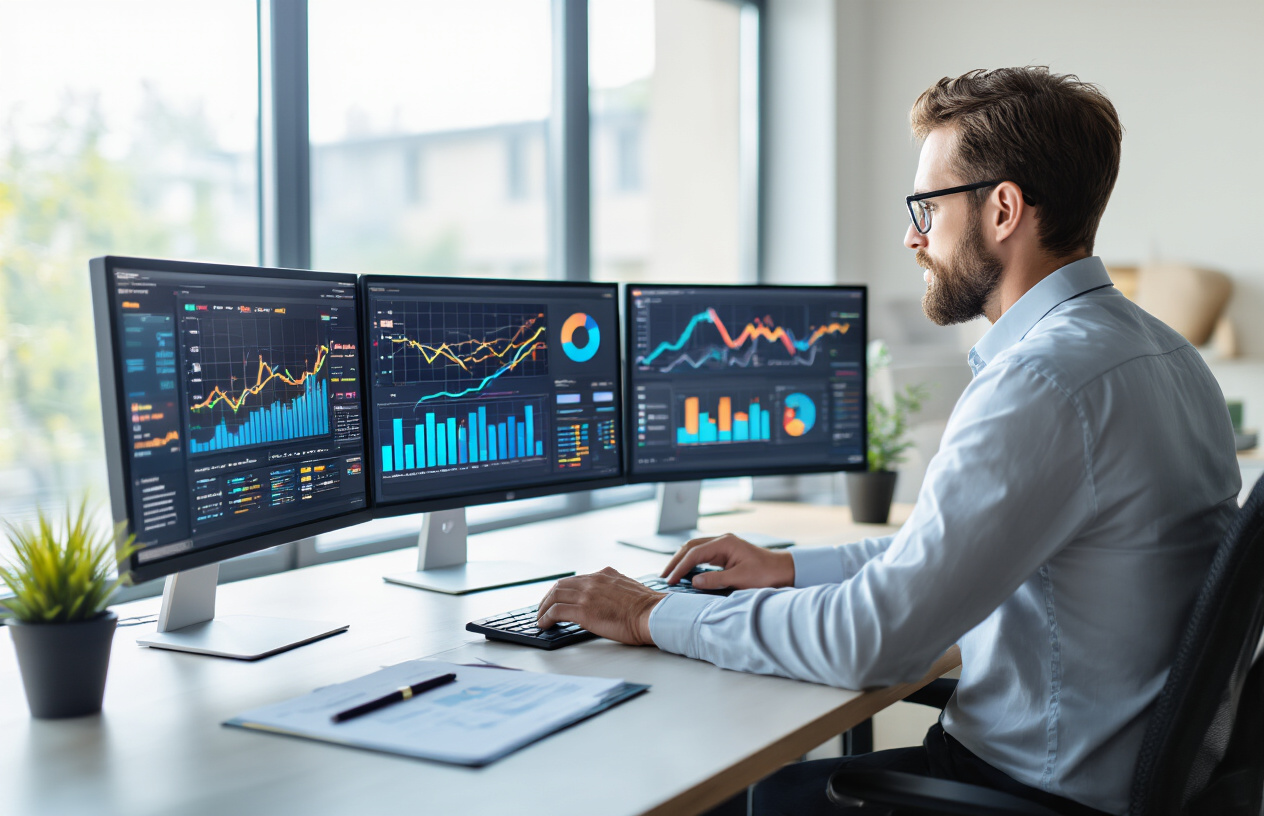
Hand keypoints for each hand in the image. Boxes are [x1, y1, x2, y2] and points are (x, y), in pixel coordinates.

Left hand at [536, 567, 664, 645]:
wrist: (653, 614)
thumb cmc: (648, 609)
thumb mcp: (629, 589)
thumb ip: (615, 589)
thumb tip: (608, 600)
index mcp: (605, 574)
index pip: (576, 579)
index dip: (563, 590)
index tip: (558, 598)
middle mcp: (594, 580)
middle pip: (561, 585)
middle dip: (549, 597)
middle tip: (543, 608)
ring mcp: (587, 594)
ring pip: (555, 596)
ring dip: (544, 607)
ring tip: (540, 618)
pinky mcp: (583, 611)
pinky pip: (556, 611)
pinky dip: (546, 617)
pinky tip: (543, 624)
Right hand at [662, 533, 794, 590]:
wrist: (784, 571)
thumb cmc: (766, 574)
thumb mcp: (740, 579)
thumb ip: (715, 580)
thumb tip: (693, 581)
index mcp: (724, 543)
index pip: (694, 553)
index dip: (680, 567)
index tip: (670, 580)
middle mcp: (722, 541)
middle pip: (690, 547)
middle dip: (676, 561)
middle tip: (664, 576)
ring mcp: (723, 546)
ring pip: (695, 550)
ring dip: (682, 561)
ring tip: (670, 574)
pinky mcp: (725, 553)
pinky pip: (703, 555)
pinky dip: (691, 563)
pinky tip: (685, 572)